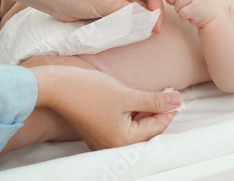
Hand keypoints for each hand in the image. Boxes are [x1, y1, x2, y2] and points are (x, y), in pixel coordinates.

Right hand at [32, 65, 181, 149]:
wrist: (56, 86)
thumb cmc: (89, 91)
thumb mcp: (127, 95)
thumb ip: (154, 100)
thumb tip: (178, 101)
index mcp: (122, 142)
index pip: (156, 127)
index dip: (169, 110)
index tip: (176, 94)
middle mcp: (112, 146)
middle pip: (146, 130)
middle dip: (158, 111)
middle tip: (168, 92)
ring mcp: (104, 140)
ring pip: (135, 127)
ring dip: (146, 110)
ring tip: (154, 92)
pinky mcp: (98, 131)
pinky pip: (123, 125)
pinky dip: (132, 112)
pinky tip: (136, 98)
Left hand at [48, 0, 174, 32]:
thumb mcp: (105, 2)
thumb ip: (128, 11)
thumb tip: (146, 20)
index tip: (179, 1)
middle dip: (155, 10)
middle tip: (154, 29)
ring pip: (140, 5)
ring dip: (144, 17)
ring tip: (147, 31)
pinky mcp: (110, 5)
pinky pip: (128, 12)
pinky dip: (133, 20)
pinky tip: (136, 30)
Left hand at [167, 0, 217, 27]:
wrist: (212, 18)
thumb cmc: (197, 8)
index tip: (179, 3)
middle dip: (176, 5)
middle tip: (184, 9)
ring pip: (178, 4)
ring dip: (180, 12)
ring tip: (189, 13)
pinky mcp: (198, 8)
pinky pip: (182, 13)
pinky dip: (184, 17)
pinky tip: (191, 17)